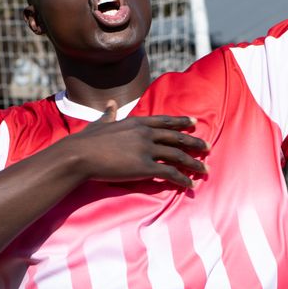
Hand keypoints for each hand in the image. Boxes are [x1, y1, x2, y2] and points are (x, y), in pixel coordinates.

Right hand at [59, 100, 208, 188]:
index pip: (165, 121)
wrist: (79, 155)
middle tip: (208, 147)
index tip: (195, 122)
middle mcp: (145, 134)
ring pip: (178, 155)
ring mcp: (146, 149)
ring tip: (205, 169)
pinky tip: (190, 185)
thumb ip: (108, 114)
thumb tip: (110, 103)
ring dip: (194, 163)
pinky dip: (182, 179)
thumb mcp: (100, 123)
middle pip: (177, 137)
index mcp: (136, 122)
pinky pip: (170, 173)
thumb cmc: (86, 141)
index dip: (181, 122)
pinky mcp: (144, 167)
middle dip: (195, 142)